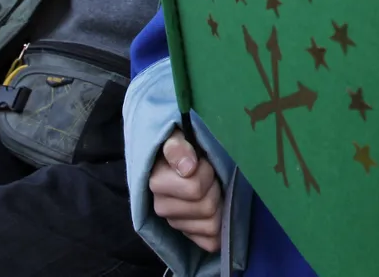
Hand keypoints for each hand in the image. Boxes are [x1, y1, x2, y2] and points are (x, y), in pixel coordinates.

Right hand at [150, 129, 222, 252]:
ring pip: (212, 226)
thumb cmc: (184, 146)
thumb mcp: (176, 136)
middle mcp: (162, 207)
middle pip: (207, 208)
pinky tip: (216, 210)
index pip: (194, 188)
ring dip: (219, 205)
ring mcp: (175, 224)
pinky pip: (211, 242)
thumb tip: (188, 167)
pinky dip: (220, 226)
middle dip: (215, 188)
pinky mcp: (188, 235)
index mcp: (157, 183)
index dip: (206, 172)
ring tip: (212, 189)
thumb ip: (177, 147)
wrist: (184, 159)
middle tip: (211, 176)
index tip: (202, 162)